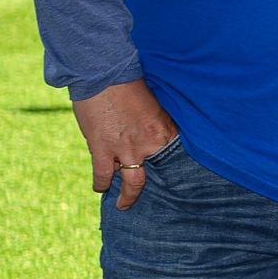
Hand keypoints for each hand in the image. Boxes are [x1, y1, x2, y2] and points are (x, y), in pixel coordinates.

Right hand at [73, 77, 181, 208]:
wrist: (102, 74)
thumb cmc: (127, 86)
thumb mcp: (152, 106)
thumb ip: (154, 126)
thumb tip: (151, 140)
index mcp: (165, 130)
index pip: (175, 159)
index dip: (174, 173)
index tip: (176, 184)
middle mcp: (150, 143)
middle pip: (158, 177)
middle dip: (155, 190)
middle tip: (157, 203)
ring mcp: (127, 148)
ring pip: (132, 183)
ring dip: (128, 196)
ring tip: (123, 205)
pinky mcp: (103, 148)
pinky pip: (103, 175)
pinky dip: (101, 183)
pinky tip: (100, 188)